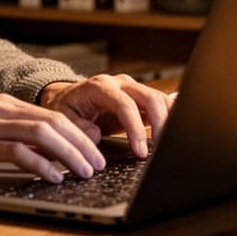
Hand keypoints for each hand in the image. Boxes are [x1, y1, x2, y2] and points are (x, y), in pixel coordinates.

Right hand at [0, 94, 106, 182]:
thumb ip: (15, 137)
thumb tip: (50, 154)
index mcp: (5, 104)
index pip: (53, 114)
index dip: (79, 133)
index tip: (96, 150)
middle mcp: (1, 109)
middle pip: (54, 121)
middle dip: (82, 144)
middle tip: (99, 163)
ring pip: (42, 134)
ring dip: (69, 154)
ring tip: (85, 171)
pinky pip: (18, 152)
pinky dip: (41, 164)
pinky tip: (53, 177)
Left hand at [38, 74, 173, 158]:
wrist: (67, 97)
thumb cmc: (66, 108)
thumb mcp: (62, 118)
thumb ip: (77, 128)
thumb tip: (95, 135)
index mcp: (99, 87)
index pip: (125, 105)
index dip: (135, 129)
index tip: (140, 151)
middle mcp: (120, 83)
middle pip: (149, 97)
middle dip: (159, 124)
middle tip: (160, 149)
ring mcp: (132, 88)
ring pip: (160, 98)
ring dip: (168, 120)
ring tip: (169, 144)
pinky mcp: (140, 98)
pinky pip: (161, 103)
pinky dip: (170, 116)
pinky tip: (174, 131)